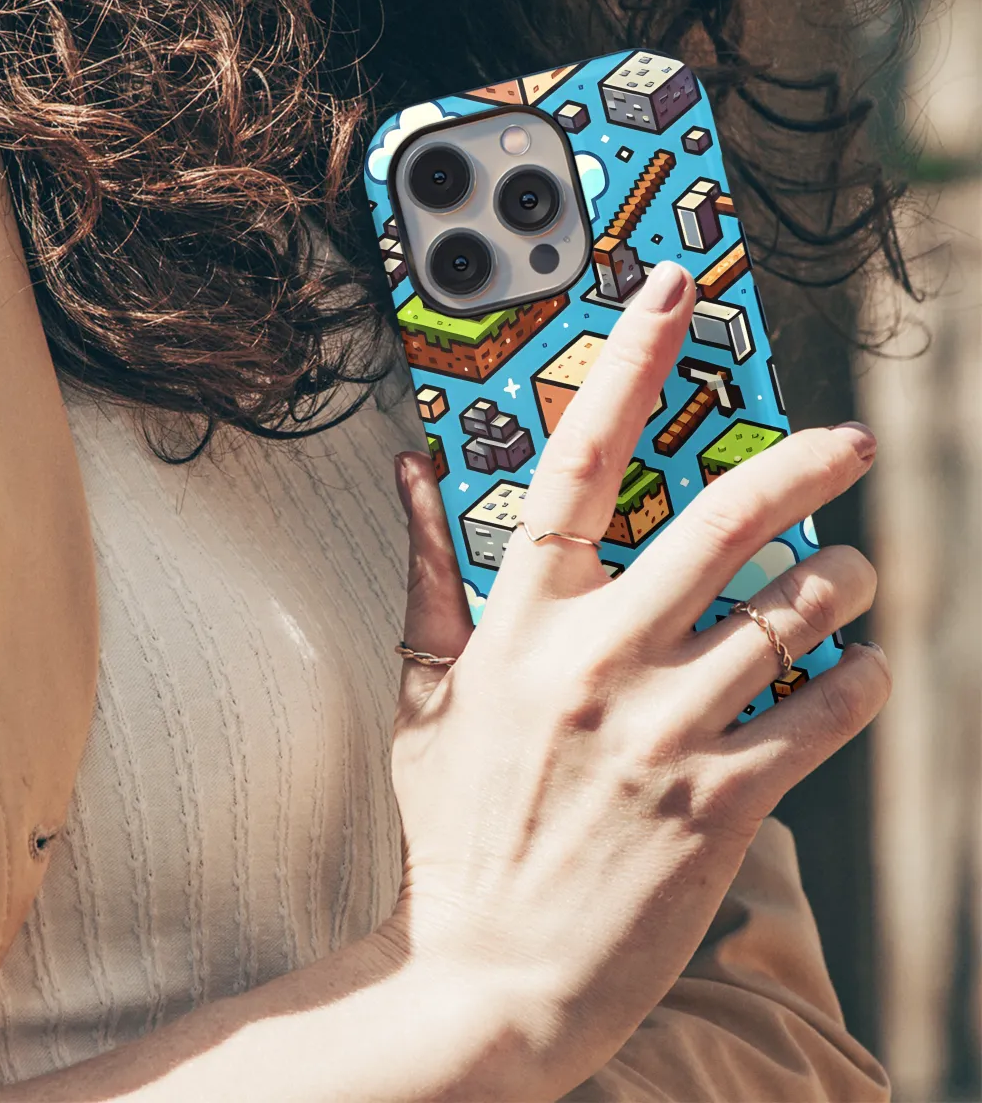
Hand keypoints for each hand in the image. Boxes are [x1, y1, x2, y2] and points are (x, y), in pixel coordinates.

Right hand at [387, 261, 888, 1097]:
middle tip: (844, 442)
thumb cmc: (456, 828)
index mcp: (521, 625)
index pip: (577, 464)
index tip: (671, 297)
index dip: (626, 366)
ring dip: (844, 581)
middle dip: (802, 464)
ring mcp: (664, 730)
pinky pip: (823, 710)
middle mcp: (597, 661)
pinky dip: (858, 677)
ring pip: (793, 612)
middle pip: (722, 521)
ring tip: (852, 577)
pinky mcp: (722, 801)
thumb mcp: (425, 695)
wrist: (488, 973)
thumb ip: (427, 576)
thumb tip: (411, 474)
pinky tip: (855, 669)